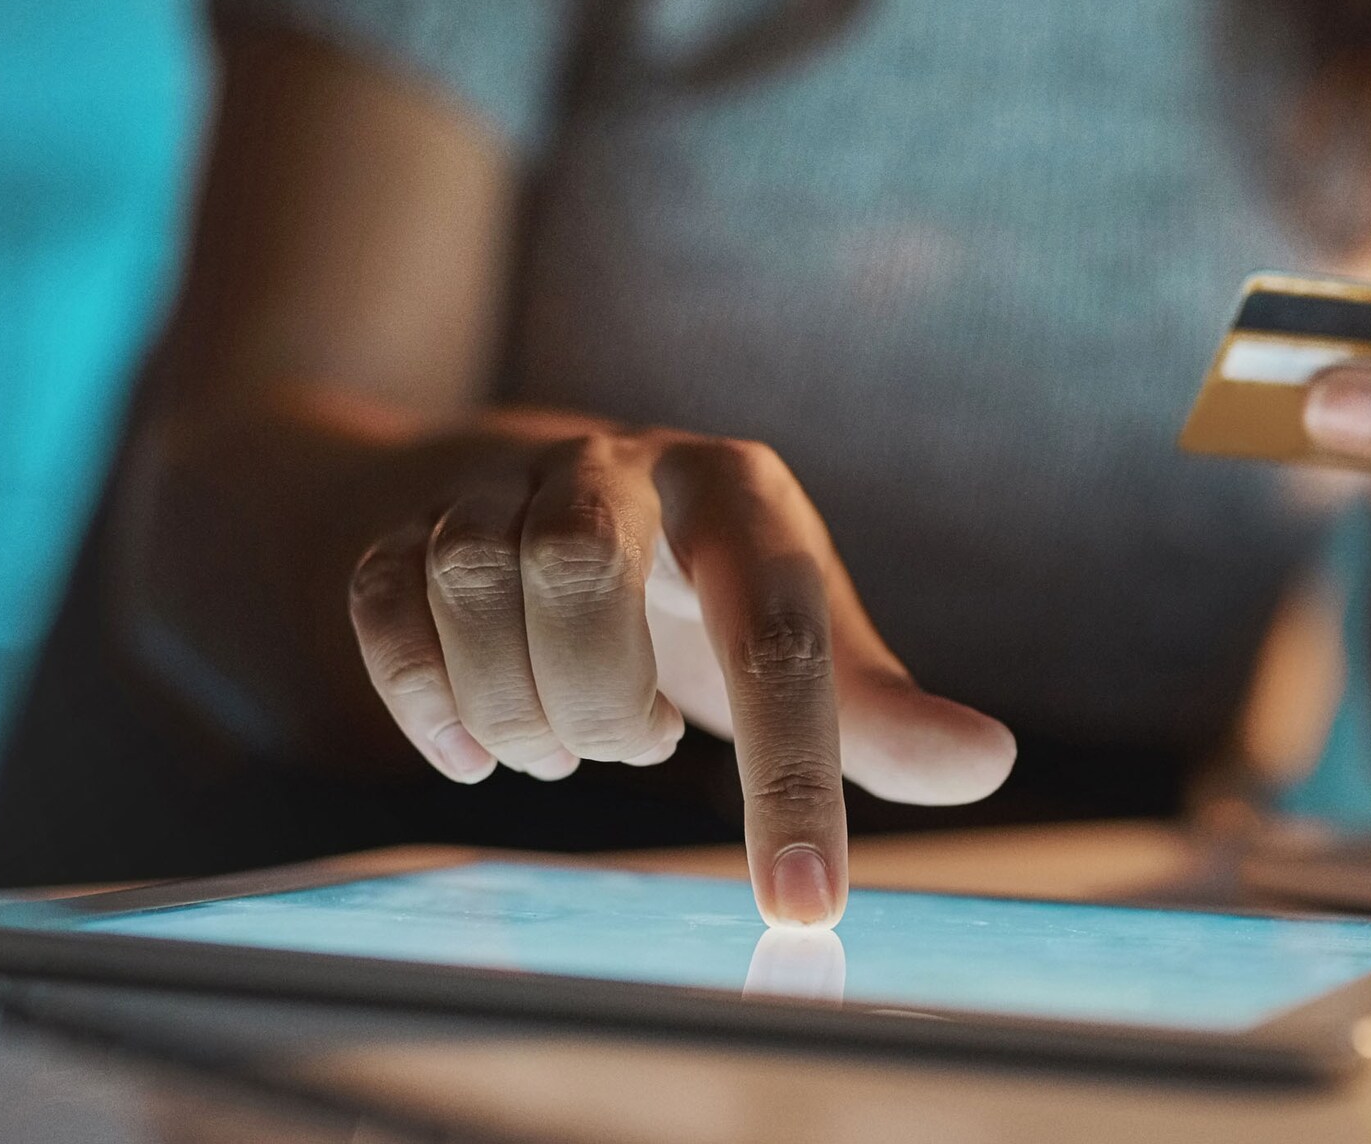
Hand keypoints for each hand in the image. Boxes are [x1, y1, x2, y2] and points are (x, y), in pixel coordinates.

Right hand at [345, 417, 1015, 925]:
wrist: (546, 499)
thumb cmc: (697, 589)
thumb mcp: (794, 631)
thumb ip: (875, 707)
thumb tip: (987, 763)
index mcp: (735, 492)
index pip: (770, 628)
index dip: (790, 772)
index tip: (802, 903)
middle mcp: (615, 467)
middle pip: (574, 562)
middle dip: (599, 698)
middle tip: (636, 746)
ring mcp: (498, 489)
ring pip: (469, 581)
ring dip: (518, 707)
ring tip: (570, 744)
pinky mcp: (407, 526)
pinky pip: (383, 604)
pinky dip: (425, 699)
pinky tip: (475, 750)